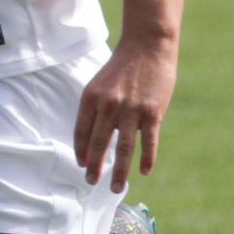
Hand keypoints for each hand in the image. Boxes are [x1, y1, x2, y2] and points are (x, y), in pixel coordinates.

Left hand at [74, 37, 176, 191]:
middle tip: (92, 182)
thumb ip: (96, 108)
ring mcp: (131, 110)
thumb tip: (95, 138)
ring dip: (119, 172)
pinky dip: (146, 159)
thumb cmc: (122, 66)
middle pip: (98, 144)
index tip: (82, 165)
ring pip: (123, 149)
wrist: (148, 46)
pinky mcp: (152, 113)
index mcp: (91, 97)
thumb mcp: (100, 84)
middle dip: (94, 167)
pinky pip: (148, 142)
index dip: (81, 151)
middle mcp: (108, 105)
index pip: (81, 132)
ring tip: (116, 188)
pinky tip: (143, 172)